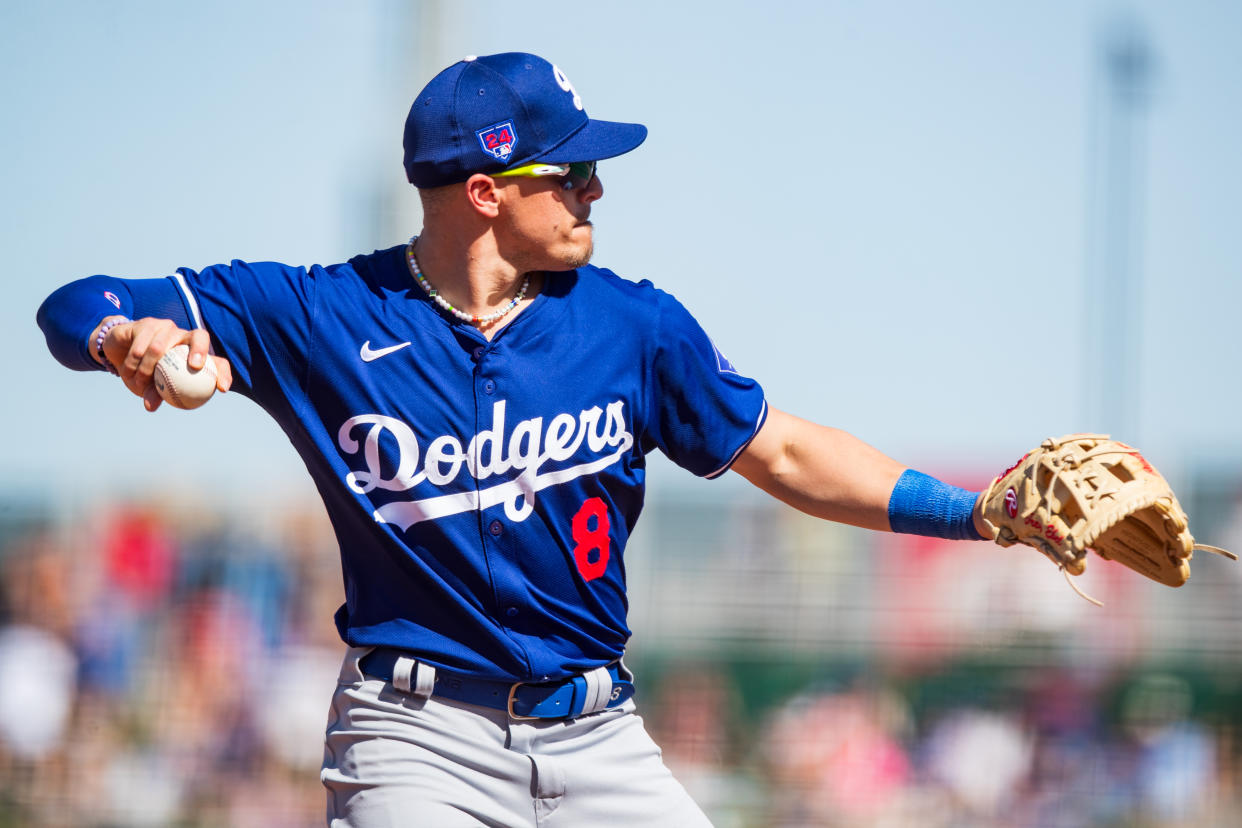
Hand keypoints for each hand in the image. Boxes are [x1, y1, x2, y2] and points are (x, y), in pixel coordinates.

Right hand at [95, 316, 232, 410]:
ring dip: (146, 369)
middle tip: (194, 367)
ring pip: (159, 348)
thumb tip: (150, 407)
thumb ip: (155, 393)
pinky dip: (133, 363)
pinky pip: (140, 347)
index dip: (224, 373)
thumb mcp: (151, 385)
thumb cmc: (143, 371)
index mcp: (194, 353)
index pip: (217, 361)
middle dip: (200, 349)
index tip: (223, 388)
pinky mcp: (146, 324)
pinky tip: (127, 373)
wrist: (119, 350)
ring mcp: (166, 327)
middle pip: (200, 336)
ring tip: (138, 383)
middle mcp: (184, 336)